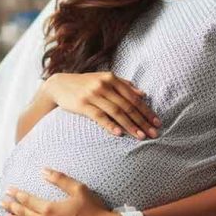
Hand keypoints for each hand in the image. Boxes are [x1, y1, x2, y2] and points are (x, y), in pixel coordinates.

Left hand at [0, 168, 125, 215]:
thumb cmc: (93, 209)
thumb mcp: (78, 189)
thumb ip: (60, 179)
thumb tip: (44, 171)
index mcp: (50, 209)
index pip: (28, 200)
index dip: (17, 195)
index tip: (9, 190)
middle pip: (24, 214)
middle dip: (11, 207)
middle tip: (1, 202)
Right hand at [45, 72, 161, 139]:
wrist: (59, 85)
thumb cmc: (85, 84)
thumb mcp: (104, 79)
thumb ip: (123, 85)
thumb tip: (143, 94)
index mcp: (111, 78)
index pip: (133, 98)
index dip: (146, 110)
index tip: (157, 122)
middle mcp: (104, 85)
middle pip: (127, 106)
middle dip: (142, 121)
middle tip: (153, 133)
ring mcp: (93, 95)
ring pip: (116, 112)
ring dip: (130, 125)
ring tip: (140, 136)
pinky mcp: (82, 105)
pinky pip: (99, 116)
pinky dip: (110, 125)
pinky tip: (119, 134)